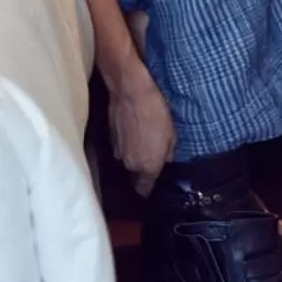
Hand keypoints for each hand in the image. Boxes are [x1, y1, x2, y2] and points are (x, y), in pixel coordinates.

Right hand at [108, 64, 174, 196]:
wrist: (130, 91)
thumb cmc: (155, 112)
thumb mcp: (171, 134)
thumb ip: (168, 154)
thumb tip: (165, 161)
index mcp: (147, 166)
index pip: (145, 190)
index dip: (149, 190)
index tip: (154, 184)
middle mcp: (130, 164)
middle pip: (135, 176)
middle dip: (142, 171)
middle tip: (152, 156)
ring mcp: (118, 152)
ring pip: (127, 161)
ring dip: (133, 156)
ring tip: (142, 141)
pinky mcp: (110, 139)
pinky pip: (121, 149)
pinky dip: (126, 145)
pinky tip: (133, 132)